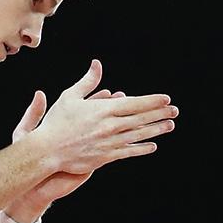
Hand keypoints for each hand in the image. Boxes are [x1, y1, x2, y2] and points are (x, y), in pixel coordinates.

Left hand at [4, 88, 127, 222]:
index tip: (107, 92)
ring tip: (132, 115)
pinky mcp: (93, 162)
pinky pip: (110, 150)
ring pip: (108, 133)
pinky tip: (133, 139)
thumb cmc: (30, 156)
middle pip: (100, 118)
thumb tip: (40, 93)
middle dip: (113, 109)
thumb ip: (34, 113)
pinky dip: (123, 144)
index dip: (96, 100)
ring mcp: (88, 148)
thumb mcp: (27, 132)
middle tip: (124, 98)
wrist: (35, 182)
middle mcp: (80, 136)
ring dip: (121, 125)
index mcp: (66, 126)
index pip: (85, 108)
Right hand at [32, 59, 176, 175]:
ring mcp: (110, 142)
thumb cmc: (56, 122)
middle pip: (141, 118)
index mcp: (104, 109)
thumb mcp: (70, 97)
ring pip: (139, 135)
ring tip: (169, 125)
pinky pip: (129, 152)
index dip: (152, 101)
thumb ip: (88, 81)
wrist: (47, 149)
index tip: (166, 99)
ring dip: (156, 130)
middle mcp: (111, 126)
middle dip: (160, 114)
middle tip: (174, 111)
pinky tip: (152, 146)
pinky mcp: (106, 157)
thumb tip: (97, 64)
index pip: (135, 103)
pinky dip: (142, 148)